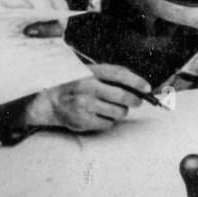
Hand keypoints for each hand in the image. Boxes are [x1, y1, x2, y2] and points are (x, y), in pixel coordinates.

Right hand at [26, 64, 151, 132]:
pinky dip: (109, 121)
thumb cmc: (76, 85)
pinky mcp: (83, 120)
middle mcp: (87, 87)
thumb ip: (112, 76)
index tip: (147, 88)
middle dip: (135, 100)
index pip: (120, 74)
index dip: (137, 82)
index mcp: (91, 72)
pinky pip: (108, 124)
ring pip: (119, 112)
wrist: (50, 101)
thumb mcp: (90, 73)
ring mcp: (84, 105)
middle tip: (137, 102)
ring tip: (112, 108)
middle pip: (123, 96)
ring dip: (121, 112)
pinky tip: (100, 115)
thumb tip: (140, 87)